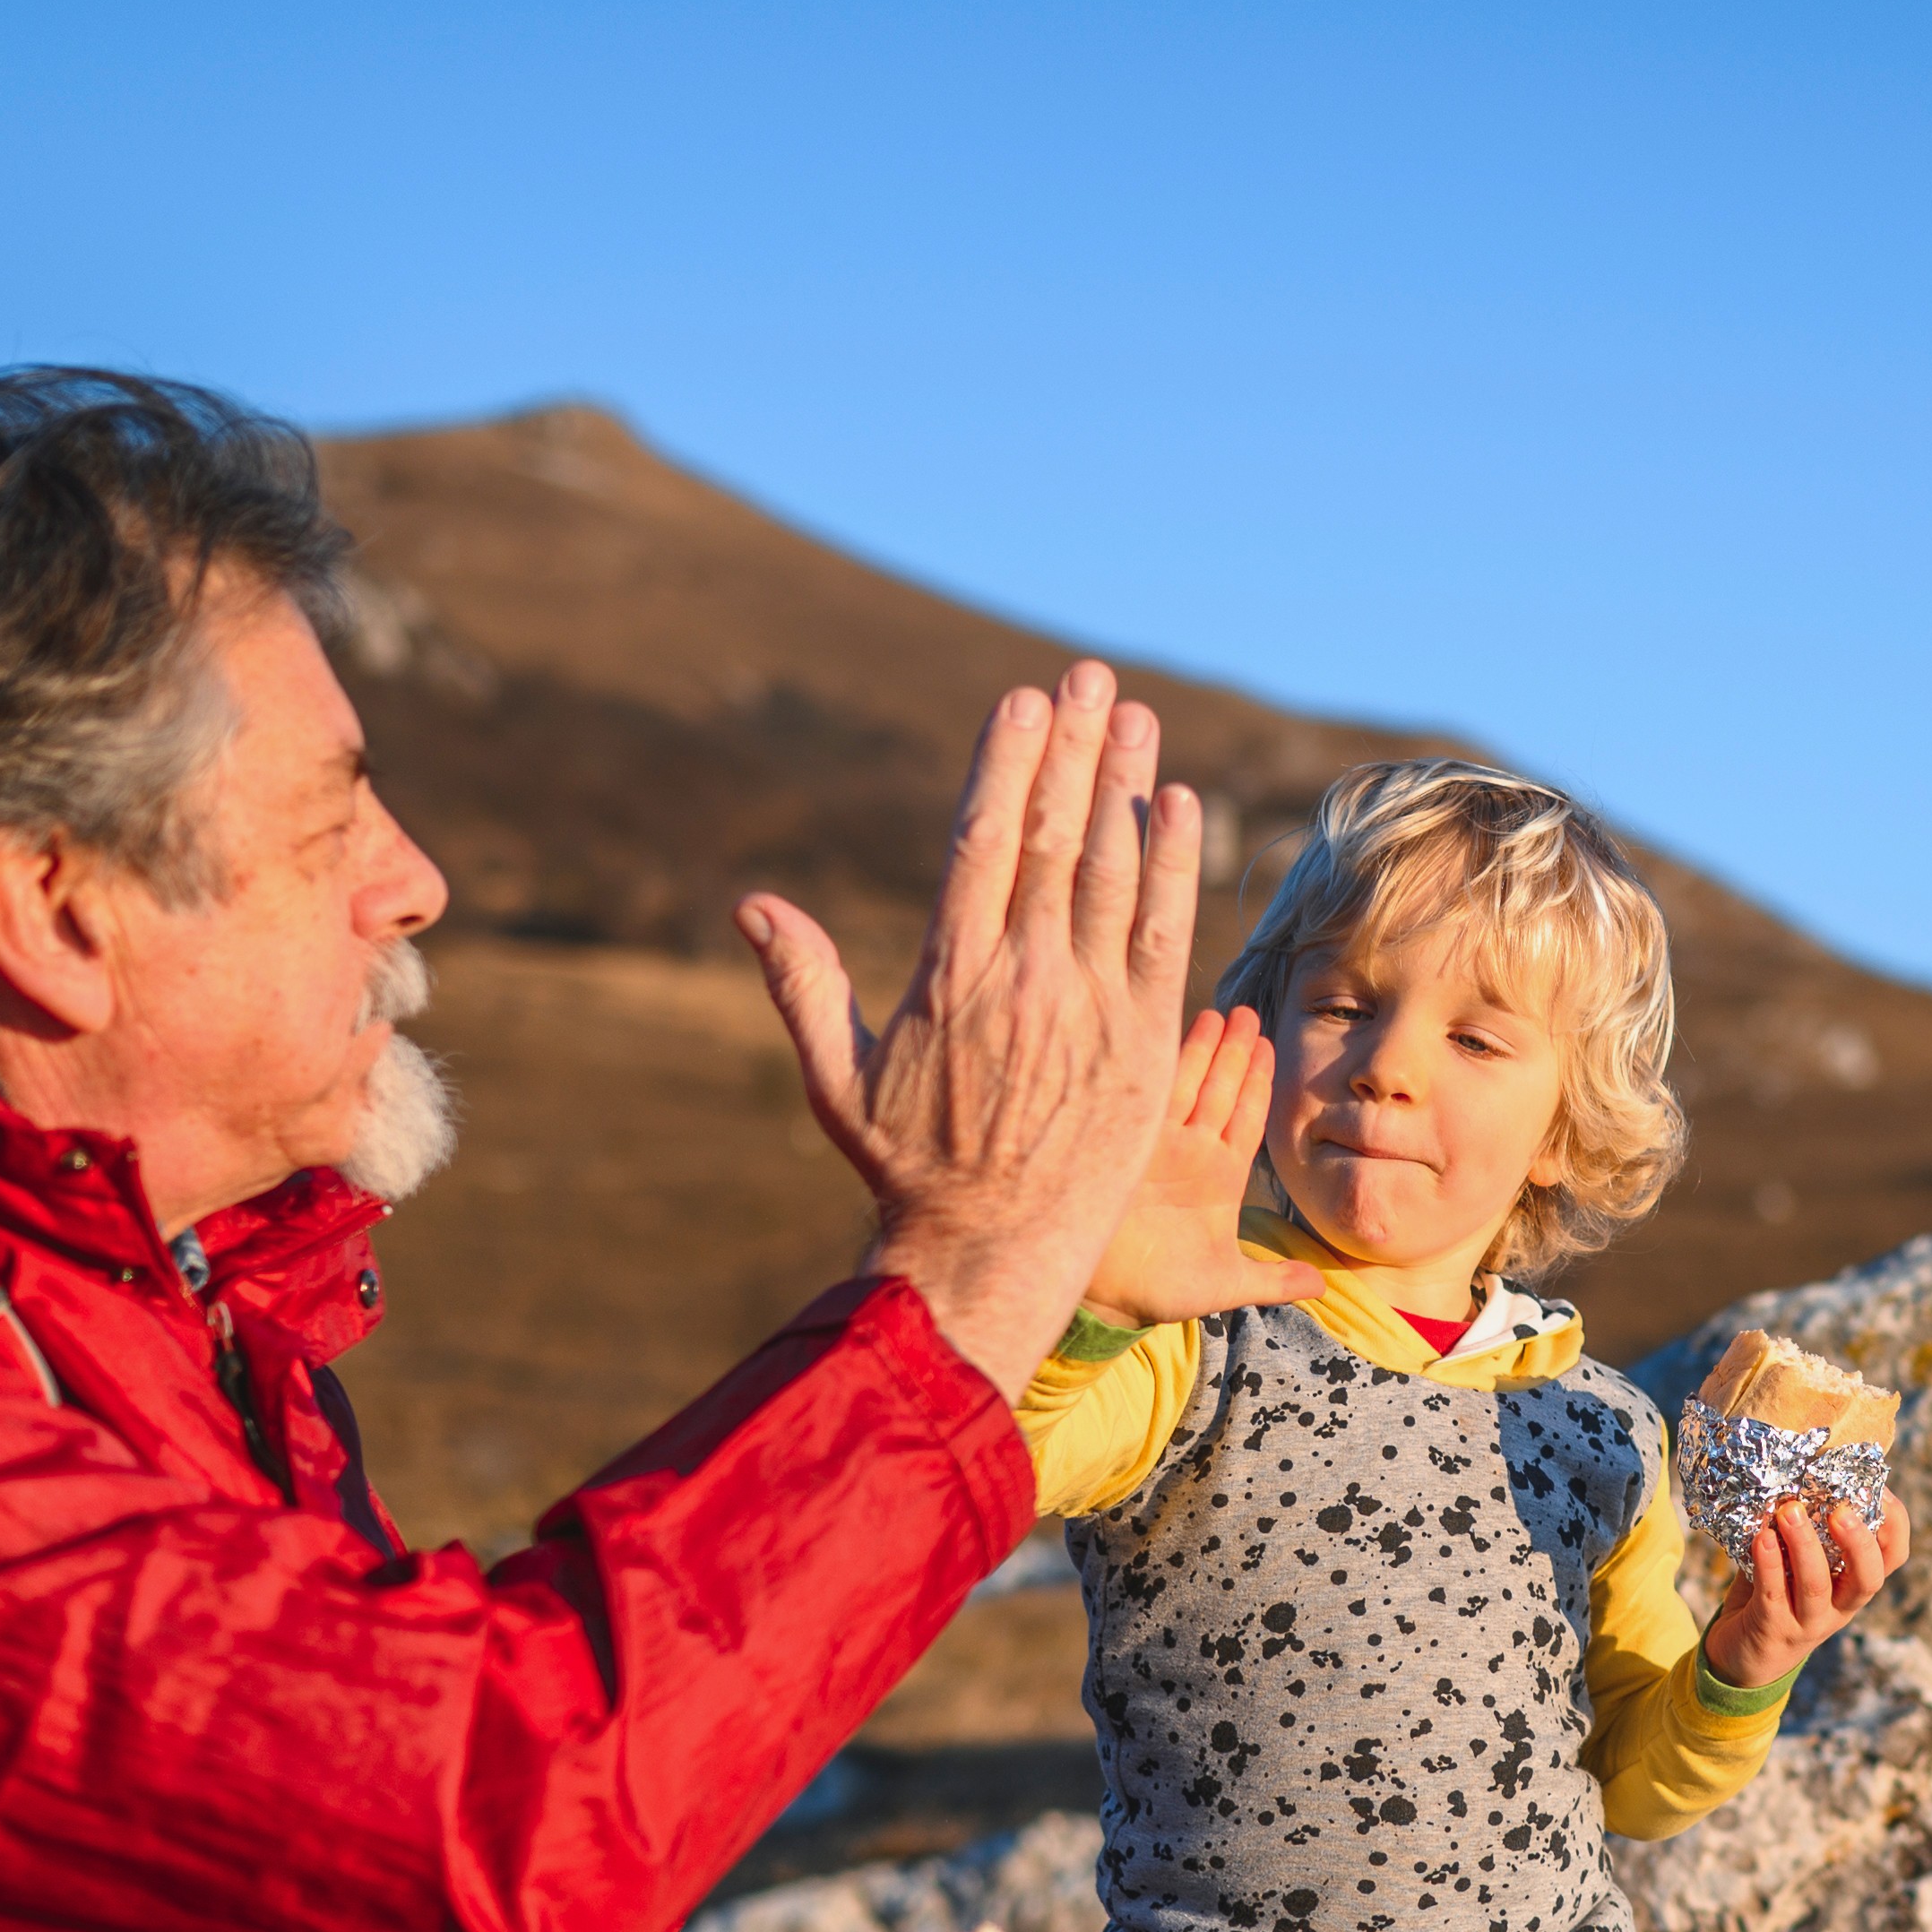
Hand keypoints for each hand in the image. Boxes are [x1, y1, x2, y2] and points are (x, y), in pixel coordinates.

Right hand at [741, 664, 1207, 1400]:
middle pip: (1055, 839)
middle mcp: (1023, 979)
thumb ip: (803, 985)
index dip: (1006, 766)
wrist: (989, 1253)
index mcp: (949, 976)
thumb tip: (751, 905)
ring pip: (1115, 873)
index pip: (981, 844)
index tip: (1022, 702)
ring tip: (1136, 716)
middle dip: (1074, 751)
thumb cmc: (906, 1166)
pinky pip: (1165, 937)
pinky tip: (1181, 805)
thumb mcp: (836, 1078)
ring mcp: (1090, 1007)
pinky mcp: (1143, 1040)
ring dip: (1129, 787)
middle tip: (1090, 678)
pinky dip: (1174, 868)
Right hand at [1081, 1011, 1330, 1329]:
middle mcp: (1191, 1153)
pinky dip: (1158, 1070)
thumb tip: (1321, 1287)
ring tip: (1217, 1014)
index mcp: (1220, 1177)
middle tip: (1247, 1013)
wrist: (1107, 1302)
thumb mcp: (1226, 1284)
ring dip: (1201, 1051)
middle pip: (1219, 1091)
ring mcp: (1159, 1146)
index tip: (1270, 1046)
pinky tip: (1166, 1035)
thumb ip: (1273, 1280)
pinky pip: (1146, 1100)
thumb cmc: (1163, 1290)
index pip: (1247, 1118)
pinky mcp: (1127, 1148)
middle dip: (1234, 1052)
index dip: (1258, 1082)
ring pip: (1186, 1088)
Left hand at [1700, 1481, 1908, 1691]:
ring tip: (1789, 1510)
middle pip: (1868, 1578)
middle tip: (1840, 1509)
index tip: (1880, 1488)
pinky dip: (1768, 1564)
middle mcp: (1840, 1607)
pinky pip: (1772, 1595)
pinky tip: (1760, 1538)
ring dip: (1805, 1545)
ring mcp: (1808, 1623)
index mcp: (1854, 1585)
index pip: (1892, 1557)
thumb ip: (1805, 1525)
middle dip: (1858, 1541)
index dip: (1895, 1523)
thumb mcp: (1799, 1563)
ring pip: (1817, 1585)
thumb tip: (1799, 1464)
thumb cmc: (1775, 1595)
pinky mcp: (1772, 1630)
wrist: (1741, 1659)